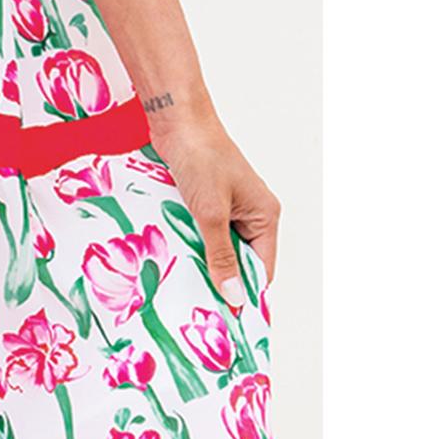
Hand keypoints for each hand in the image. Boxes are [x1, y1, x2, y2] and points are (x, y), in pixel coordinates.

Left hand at [146, 100, 281, 301]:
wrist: (177, 119)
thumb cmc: (200, 157)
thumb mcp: (210, 212)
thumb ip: (220, 254)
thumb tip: (234, 294)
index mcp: (265, 216)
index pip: (261, 269)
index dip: (245, 293)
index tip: (228, 319)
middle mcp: (251, 213)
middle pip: (240, 259)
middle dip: (220, 278)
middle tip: (199, 307)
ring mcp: (228, 205)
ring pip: (218, 245)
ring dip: (202, 259)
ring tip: (183, 284)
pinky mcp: (205, 199)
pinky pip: (201, 230)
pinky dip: (190, 241)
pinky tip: (174, 255)